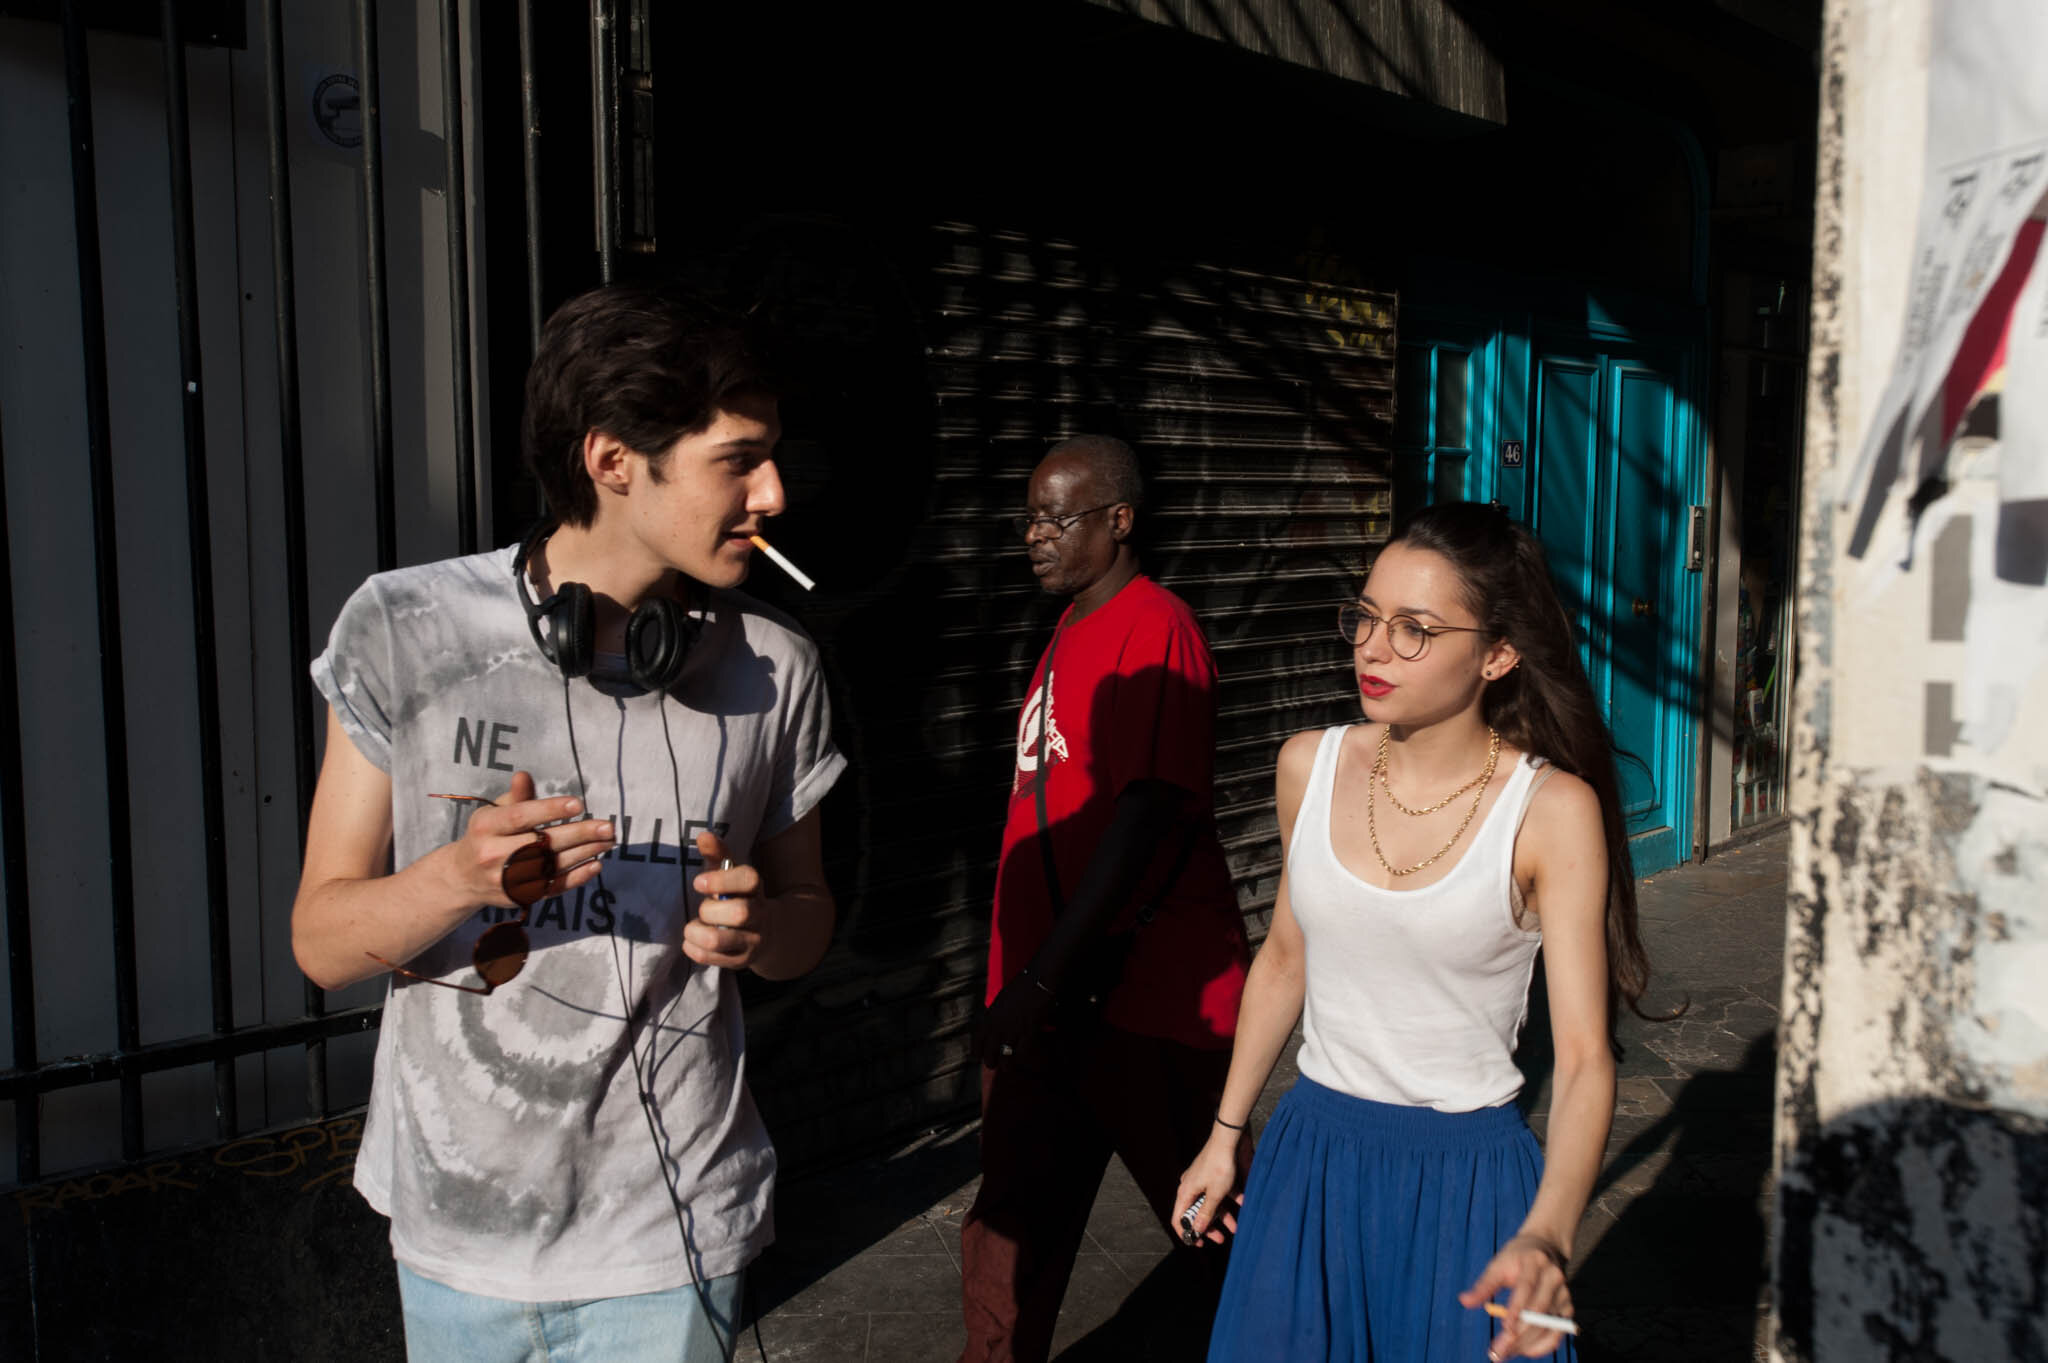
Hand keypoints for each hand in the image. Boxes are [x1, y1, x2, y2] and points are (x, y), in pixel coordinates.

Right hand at [435, 771, 611, 908]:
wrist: (464, 878)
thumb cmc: (487, 835)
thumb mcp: (493, 812)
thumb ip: (515, 797)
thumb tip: (524, 776)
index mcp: (486, 827)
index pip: (521, 817)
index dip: (549, 810)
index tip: (578, 804)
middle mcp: (493, 854)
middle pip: (541, 843)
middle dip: (578, 834)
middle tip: (607, 827)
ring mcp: (506, 879)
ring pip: (551, 865)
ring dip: (585, 853)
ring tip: (608, 841)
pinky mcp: (519, 896)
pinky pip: (552, 887)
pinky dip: (576, 877)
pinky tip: (596, 864)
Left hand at [683, 829, 773, 968]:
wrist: (768, 932)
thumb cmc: (738, 897)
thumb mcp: (731, 875)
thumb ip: (718, 854)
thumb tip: (703, 835)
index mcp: (755, 888)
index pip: (749, 879)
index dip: (722, 880)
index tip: (698, 883)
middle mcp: (759, 914)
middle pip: (739, 912)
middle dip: (709, 911)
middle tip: (703, 910)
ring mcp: (753, 940)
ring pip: (722, 939)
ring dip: (699, 933)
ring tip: (693, 928)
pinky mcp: (742, 961)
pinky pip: (713, 959)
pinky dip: (695, 950)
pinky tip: (692, 942)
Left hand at [978, 970, 1056, 1069]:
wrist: (1038, 979)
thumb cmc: (1022, 986)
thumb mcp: (1002, 1000)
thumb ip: (996, 1014)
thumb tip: (994, 1025)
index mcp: (990, 1015)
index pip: (977, 1038)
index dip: (976, 1050)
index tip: (975, 1058)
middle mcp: (998, 1025)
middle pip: (990, 1051)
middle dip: (990, 1061)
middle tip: (992, 1065)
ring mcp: (1013, 1029)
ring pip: (1005, 1056)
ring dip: (1005, 1064)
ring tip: (1006, 1068)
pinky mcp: (1028, 1031)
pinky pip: (1022, 1052)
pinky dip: (1022, 1057)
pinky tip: (1022, 1058)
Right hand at [1172, 1124, 1250, 1245]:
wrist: (1228, 1140)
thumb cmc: (1219, 1166)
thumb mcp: (1214, 1195)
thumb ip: (1205, 1214)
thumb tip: (1196, 1230)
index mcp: (1185, 1193)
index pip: (1178, 1218)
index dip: (1186, 1233)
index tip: (1198, 1243)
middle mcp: (1190, 1187)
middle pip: (1196, 1213)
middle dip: (1209, 1227)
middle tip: (1220, 1239)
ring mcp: (1202, 1181)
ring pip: (1210, 1204)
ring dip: (1223, 1216)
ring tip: (1236, 1227)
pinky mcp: (1213, 1176)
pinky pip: (1219, 1192)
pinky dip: (1230, 1200)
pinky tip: (1243, 1203)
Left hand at [1459, 1232, 1573, 1359]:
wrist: (1546, 1246)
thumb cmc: (1516, 1258)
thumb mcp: (1498, 1264)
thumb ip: (1484, 1285)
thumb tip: (1464, 1301)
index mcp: (1534, 1262)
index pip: (1526, 1286)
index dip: (1517, 1308)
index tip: (1504, 1329)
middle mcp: (1553, 1277)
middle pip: (1538, 1310)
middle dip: (1518, 1334)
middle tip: (1497, 1352)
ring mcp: (1563, 1294)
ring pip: (1548, 1325)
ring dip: (1527, 1344)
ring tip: (1506, 1353)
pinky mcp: (1568, 1307)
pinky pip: (1558, 1332)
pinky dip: (1543, 1345)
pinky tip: (1526, 1352)